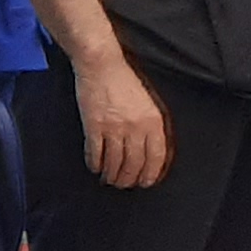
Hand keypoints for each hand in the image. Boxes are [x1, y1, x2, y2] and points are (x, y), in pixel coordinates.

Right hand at [77, 56, 174, 190]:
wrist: (102, 67)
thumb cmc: (124, 82)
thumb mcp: (148, 104)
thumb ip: (150, 126)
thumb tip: (148, 150)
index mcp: (153, 121)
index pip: (156, 156)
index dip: (151, 173)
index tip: (146, 182)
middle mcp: (136, 127)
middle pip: (134, 163)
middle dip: (129, 178)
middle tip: (124, 184)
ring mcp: (114, 128)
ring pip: (115, 161)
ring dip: (112, 174)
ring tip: (109, 179)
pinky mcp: (94, 126)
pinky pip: (96, 152)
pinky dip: (95, 163)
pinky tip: (95, 167)